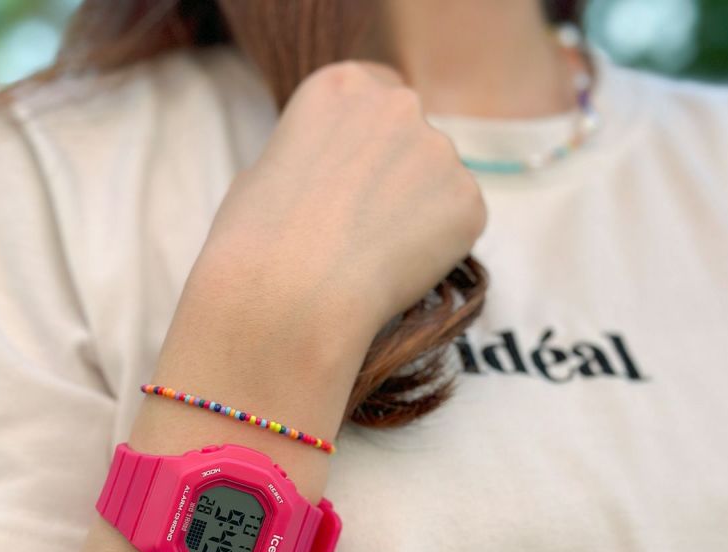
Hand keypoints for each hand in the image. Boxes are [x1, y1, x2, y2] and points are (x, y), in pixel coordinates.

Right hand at [195, 59, 487, 345]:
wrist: (290, 290)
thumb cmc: (259, 239)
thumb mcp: (264, 172)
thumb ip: (313, 157)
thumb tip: (330, 179)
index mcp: (343, 84)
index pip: (379, 98)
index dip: (370, 145)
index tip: (358, 181)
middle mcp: (399, 103)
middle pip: (413, 137)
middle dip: (398, 175)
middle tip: (367, 227)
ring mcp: (440, 150)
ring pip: (438, 183)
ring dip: (419, 212)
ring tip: (376, 257)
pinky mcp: (468, 200)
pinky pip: (459, 223)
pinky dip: (439, 248)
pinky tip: (399, 269)